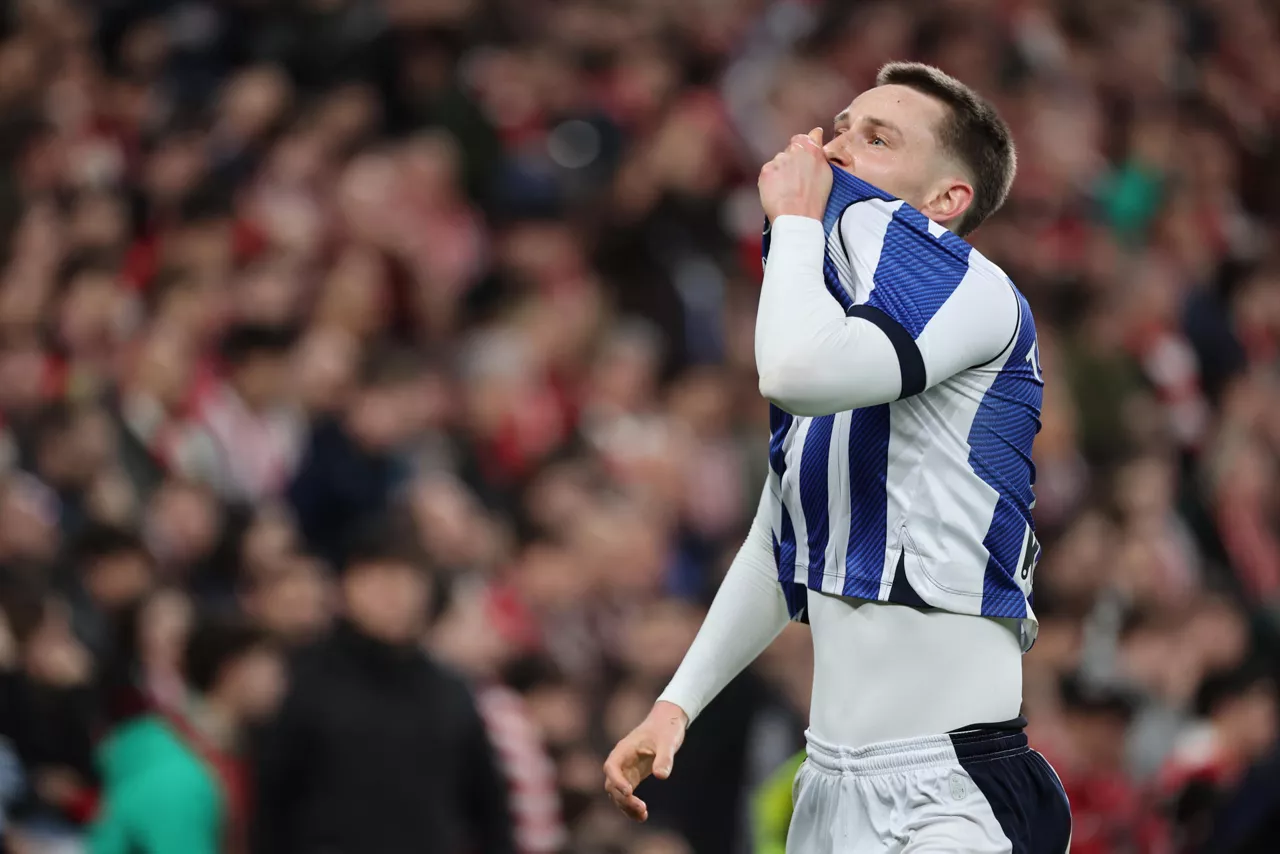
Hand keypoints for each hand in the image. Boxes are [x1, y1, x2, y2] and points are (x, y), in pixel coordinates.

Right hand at [602, 700, 687, 820]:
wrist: (667, 722)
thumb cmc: (665, 728)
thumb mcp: (668, 741)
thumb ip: (664, 757)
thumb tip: (661, 776)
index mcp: (624, 749)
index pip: (611, 767)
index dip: (617, 780)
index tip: (629, 792)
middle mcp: (621, 761)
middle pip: (612, 784)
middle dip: (623, 799)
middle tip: (642, 808)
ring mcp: (626, 770)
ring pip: (617, 793)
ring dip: (626, 806)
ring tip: (643, 816)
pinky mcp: (633, 776)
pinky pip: (626, 795)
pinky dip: (631, 806)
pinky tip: (643, 816)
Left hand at [758, 128, 831, 222]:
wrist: (798, 218)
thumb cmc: (815, 199)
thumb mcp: (826, 173)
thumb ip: (819, 151)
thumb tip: (816, 133)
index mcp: (811, 148)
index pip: (803, 139)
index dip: (803, 150)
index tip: (803, 162)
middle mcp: (794, 150)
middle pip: (789, 151)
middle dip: (791, 162)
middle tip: (796, 181)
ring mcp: (778, 160)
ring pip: (778, 162)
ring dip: (781, 171)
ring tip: (788, 189)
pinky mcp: (766, 171)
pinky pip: (768, 172)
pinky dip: (771, 181)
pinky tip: (778, 192)